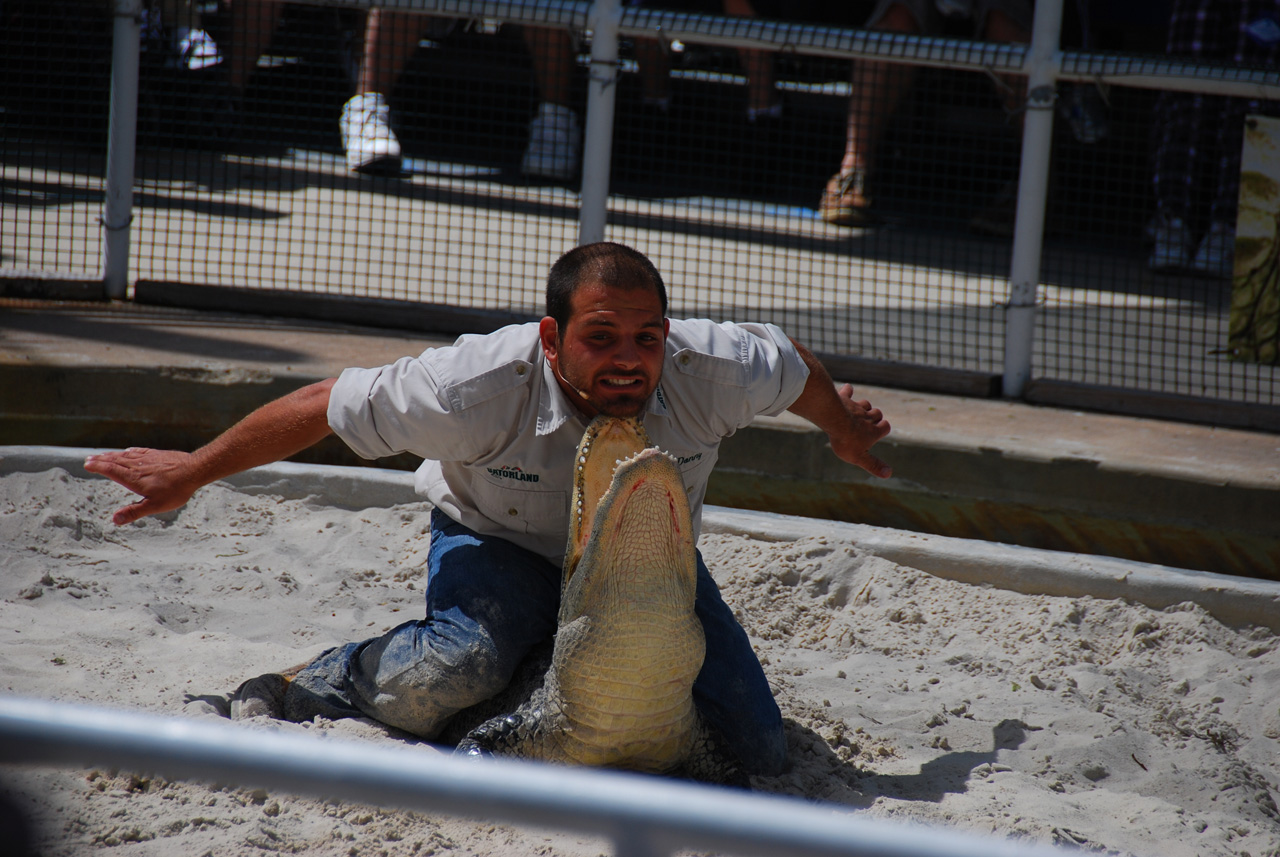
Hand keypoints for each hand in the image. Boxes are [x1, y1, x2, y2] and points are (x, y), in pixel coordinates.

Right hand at [83, 447, 201, 525]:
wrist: (195, 470)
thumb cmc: (176, 490)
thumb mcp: (155, 506)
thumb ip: (134, 512)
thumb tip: (115, 520)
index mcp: (134, 478)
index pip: (111, 470)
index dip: (98, 467)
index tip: (87, 464)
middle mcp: (138, 466)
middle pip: (115, 461)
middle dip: (101, 460)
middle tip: (89, 459)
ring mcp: (148, 458)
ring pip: (125, 455)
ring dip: (112, 455)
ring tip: (102, 455)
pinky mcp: (157, 454)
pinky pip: (139, 451)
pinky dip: (129, 451)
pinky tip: (127, 451)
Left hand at [827, 384, 891, 478]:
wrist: (833, 419)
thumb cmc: (846, 440)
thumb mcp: (859, 457)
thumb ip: (873, 465)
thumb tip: (889, 474)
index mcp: (873, 430)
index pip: (886, 426)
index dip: (883, 429)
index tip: (878, 432)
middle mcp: (867, 417)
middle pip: (877, 413)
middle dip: (874, 417)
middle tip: (866, 424)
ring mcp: (855, 407)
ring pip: (865, 403)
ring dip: (863, 406)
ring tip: (856, 413)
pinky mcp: (844, 398)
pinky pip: (848, 391)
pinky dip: (848, 391)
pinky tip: (847, 390)